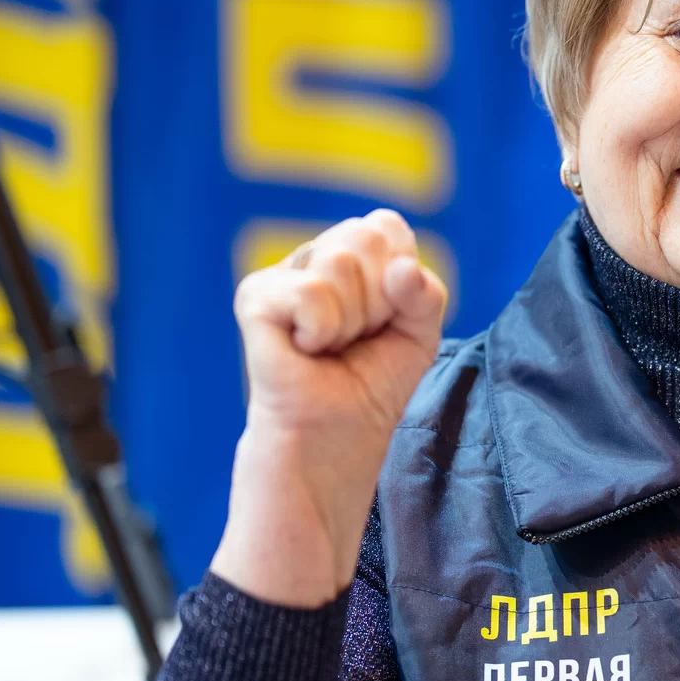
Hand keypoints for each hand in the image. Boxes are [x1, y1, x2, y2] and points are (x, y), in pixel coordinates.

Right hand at [211, 210, 447, 607]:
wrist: (330, 453)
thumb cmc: (369, 395)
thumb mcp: (418, 338)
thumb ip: (425, 293)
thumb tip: (401, 266)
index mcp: (348, 259)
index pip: (387, 227)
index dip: (402, 281)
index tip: (383, 327)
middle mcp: (310, 259)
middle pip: (368, 237)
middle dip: (380, 302)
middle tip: (354, 344)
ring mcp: (280, 276)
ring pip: (343, 263)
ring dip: (353, 323)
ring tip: (329, 354)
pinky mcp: (255, 300)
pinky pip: (312, 291)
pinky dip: (323, 331)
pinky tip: (305, 354)